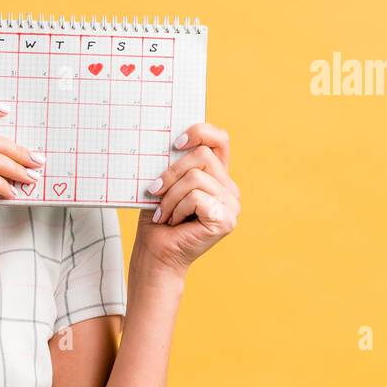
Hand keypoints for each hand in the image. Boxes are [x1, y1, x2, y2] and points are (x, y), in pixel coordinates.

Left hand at [134, 121, 239, 274]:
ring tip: (164, 214)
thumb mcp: (165, 184)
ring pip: (196, 178)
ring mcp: (231, 205)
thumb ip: (175, 163)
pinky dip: (176, 208)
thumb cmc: (158, 220)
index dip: (200, 132)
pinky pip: (196, 197)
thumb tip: (172, 139)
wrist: (156, 255)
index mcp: (218, 177)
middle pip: (203, 156)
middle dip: (171, 173)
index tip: (175, 143)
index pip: (220, 139)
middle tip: (155, 191)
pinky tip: (173, 222)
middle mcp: (230, 189)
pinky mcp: (226, 220)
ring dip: (170, 196)